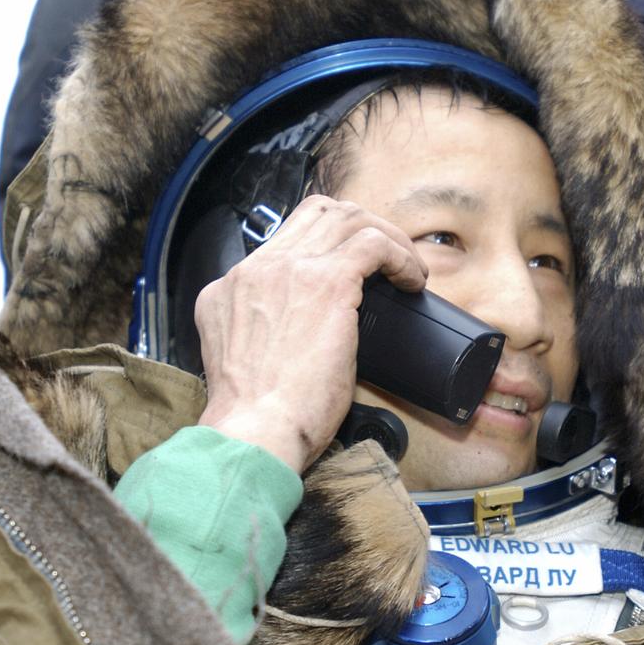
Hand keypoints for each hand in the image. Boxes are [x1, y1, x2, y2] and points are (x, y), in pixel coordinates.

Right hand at [194, 196, 426, 472]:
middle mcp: (255, 269)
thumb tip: (306, 332)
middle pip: (316, 213)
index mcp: (230, 288)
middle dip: (360, 226)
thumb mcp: (247, 360)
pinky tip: (413, 280)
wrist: (254, 431)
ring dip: (387, 238)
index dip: (325, 245)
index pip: (283, 239)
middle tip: (386, 258)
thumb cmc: (259, 417)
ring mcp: (290, 270)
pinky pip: (374, 243)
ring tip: (408, 269)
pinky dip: (401, 256)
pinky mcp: (328, 283)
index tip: (351, 267)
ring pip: (348, 218)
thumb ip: (266, 331)